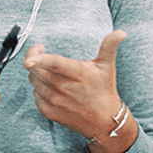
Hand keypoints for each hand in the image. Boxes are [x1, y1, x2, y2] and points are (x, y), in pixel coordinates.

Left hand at [24, 31, 134, 152]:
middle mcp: (64, 88)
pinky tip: (50, 88)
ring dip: (37, 74)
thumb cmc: (104, 90)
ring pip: (34, 81)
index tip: (31, 55)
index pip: (54, 62)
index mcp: (78, 73)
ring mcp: (56, 101)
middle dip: (35, 60)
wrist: (105, 121)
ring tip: (50, 73)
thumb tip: (121, 32)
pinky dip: (38, 89)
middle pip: (37, 69)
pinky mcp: (50, 112)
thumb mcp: (107, 66)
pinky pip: (35, 95)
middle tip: (42, 56)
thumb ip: (109, 46)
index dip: (39, 58)